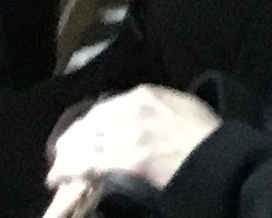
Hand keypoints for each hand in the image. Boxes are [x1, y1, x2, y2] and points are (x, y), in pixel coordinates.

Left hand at [46, 84, 221, 208]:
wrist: (214, 158)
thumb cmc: (202, 134)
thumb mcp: (179, 106)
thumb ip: (155, 106)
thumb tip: (135, 115)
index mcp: (146, 94)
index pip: (104, 108)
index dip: (87, 125)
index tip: (81, 136)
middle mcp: (132, 110)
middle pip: (90, 124)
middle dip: (72, 141)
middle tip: (62, 155)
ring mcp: (128, 135)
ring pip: (84, 144)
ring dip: (66, 157)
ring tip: (57, 171)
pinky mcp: (126, 159)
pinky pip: (88, 164)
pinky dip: (69, 170)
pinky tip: (58, 177)